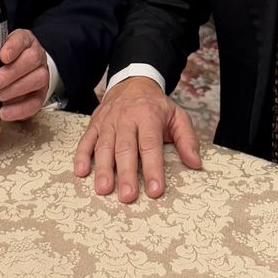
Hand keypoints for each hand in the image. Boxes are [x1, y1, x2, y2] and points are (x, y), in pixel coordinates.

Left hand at [0, 29, 49, 121]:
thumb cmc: (2, 62)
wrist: (22, 74)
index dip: (13, 47)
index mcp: (22, 41)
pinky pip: (36, 102)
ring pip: (38, 78)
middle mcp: (35, 55)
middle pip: (32, 59)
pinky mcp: (41, 94)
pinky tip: (4, 112)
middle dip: (12, 72)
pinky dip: (20, 109)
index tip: (2, 56)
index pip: (22, 39)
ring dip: (16, 89)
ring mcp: (41, 74)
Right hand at [73, 76, 201, 201]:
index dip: (153, 168)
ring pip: (104, 146)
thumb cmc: (156, 105)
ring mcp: (108, 121)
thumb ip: (187, 139)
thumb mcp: (177, 116)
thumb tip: (196, 163)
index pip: (151, 145)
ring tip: (103, 189)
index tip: (155, 190)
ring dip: (103, 168)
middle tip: (128, 196)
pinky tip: (81, 172)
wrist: (133, 81)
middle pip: (125, 148)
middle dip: (126, 174)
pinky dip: (81, 155)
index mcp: (149, 116)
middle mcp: (126, 118)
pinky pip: (86, 139)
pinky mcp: (94, 123)